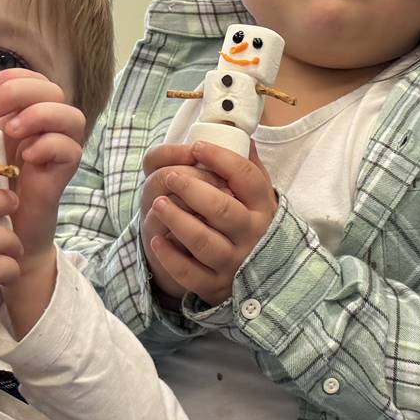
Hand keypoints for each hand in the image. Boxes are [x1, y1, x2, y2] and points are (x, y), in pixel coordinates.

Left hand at [0, 69, 85, 331]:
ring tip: (11, 131)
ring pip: (71, 116)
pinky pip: (71, 149)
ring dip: (41, 115)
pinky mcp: (61, 175)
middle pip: (53, 89)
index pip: (30, 79)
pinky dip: (50, 145)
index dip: (14, 76)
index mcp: (18, 118)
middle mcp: (41, 131)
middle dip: (23, 91)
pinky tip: (26, 157)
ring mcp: (54, 151)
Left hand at [141, 140, 278, 306]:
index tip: (198, 147)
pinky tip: (157, 240)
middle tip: (169, 176)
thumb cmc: (250, 223)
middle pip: (222, 209)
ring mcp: (234, 262)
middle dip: (191, 189)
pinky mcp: (216, 285)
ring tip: (157, 204)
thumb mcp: (257, 196)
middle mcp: (252, 234)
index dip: (221, 159)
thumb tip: (239, 133)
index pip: (246, 177)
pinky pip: (190, 273)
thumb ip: (248, 166)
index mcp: (263, 206)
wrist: (259, 273)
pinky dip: (170, 257)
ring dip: (177, 220)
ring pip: (204, 242)